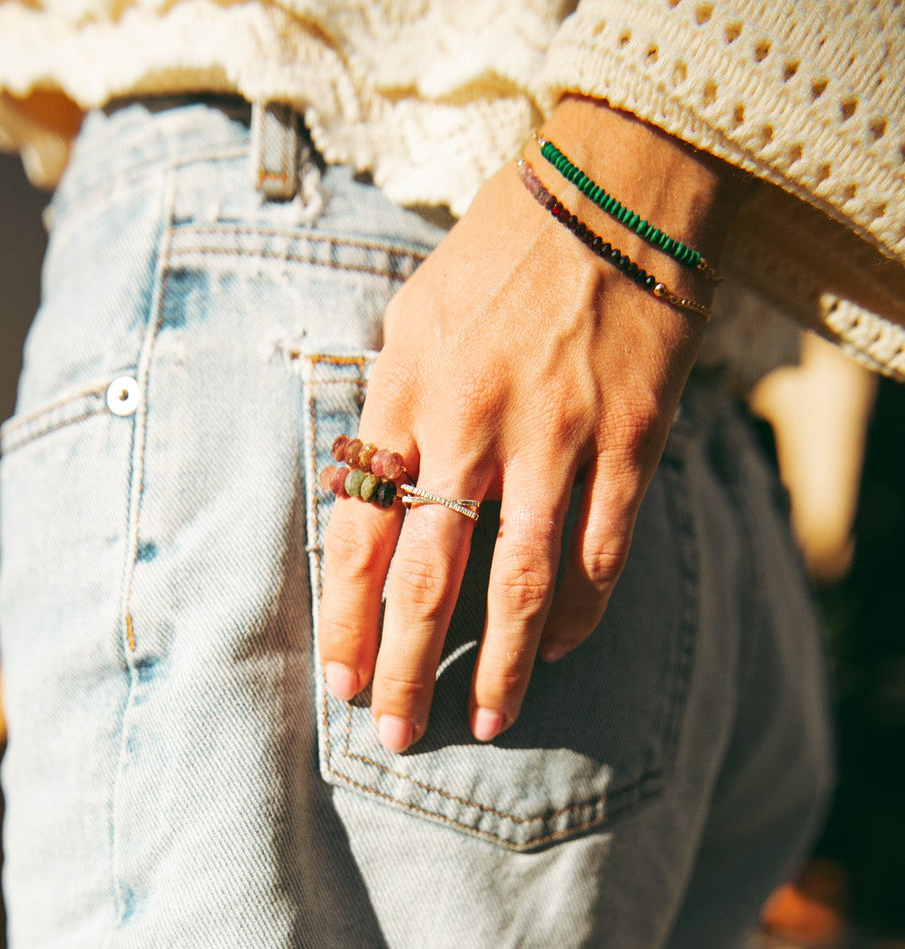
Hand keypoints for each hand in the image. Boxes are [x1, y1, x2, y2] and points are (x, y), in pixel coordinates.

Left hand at [318, 96, 740, 752]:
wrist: (610, 193)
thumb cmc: (496, 256)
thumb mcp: (409, 317)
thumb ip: (388, 408)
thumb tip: (370, 490)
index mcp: (405, 397)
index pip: (359, 535)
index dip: (345, 619)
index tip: (339, 683)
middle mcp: (472, 428)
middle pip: (427, 578)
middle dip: (406, 667)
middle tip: (396, 733)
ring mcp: (557, 439)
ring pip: (520, 583)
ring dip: (500, 665)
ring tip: (487, 722)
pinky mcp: (630, 440)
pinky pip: (602, 550)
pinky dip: (579, 611)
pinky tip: (557, 648)